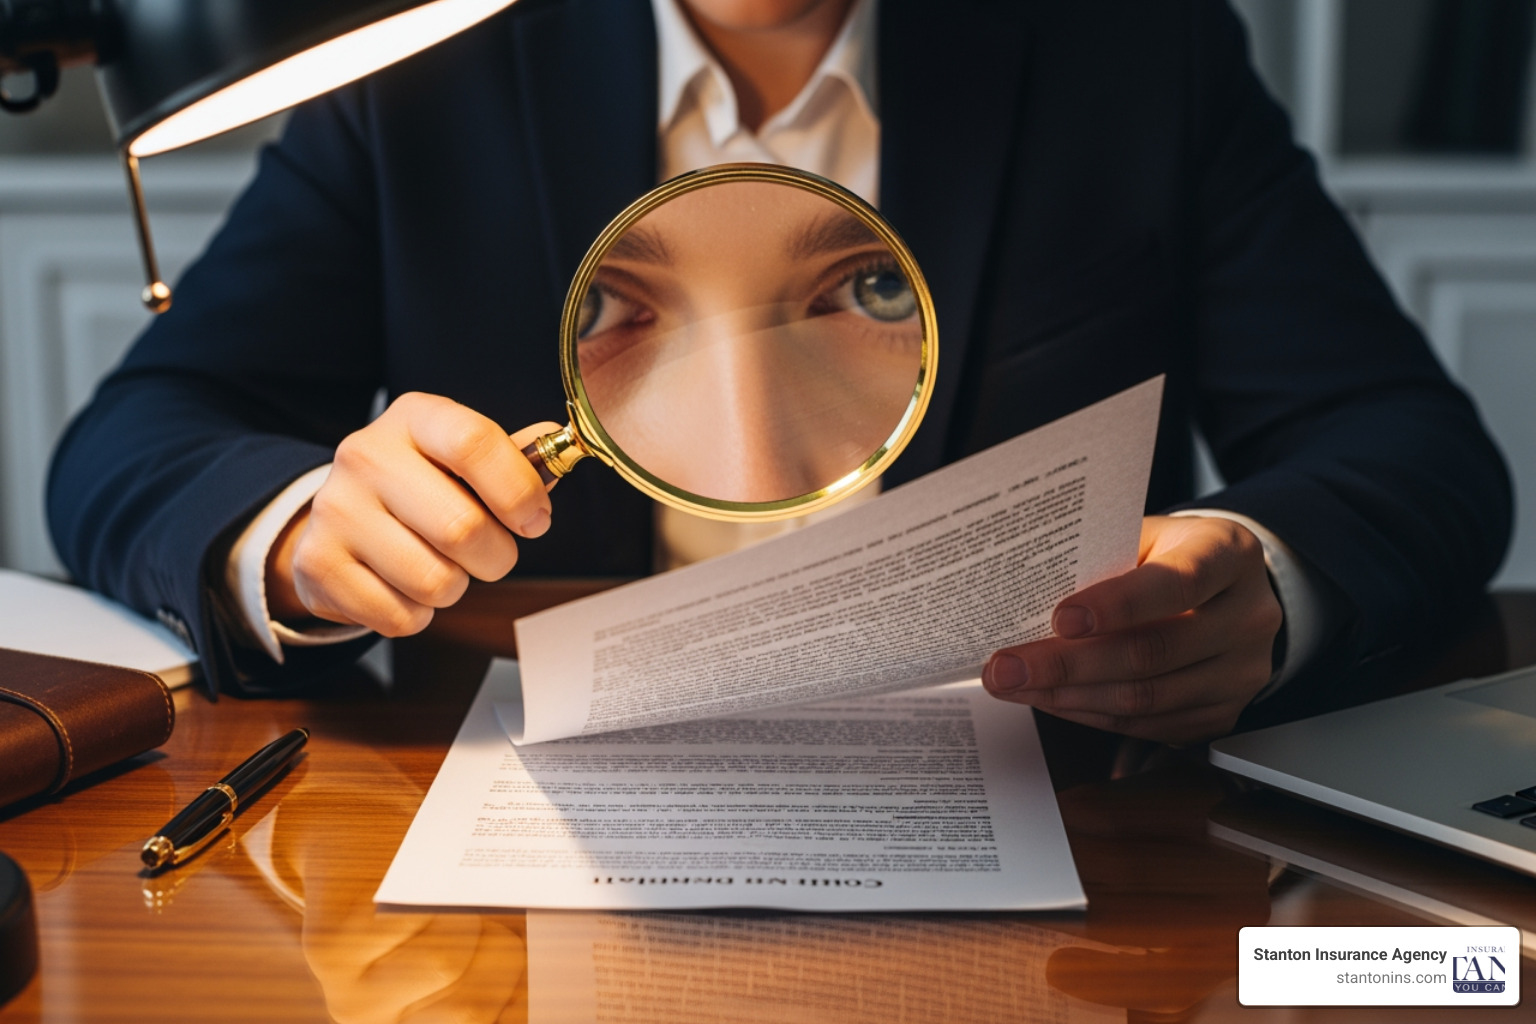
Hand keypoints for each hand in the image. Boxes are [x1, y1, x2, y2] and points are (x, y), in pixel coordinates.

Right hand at [267, 392, 558, 636]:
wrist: (336, 519)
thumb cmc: (419, 487)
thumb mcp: (460, 458)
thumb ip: (513, 459)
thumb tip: (557, 450)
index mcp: (414, 418)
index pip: (474, 443)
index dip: (519, 491)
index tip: (534, 520)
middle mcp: (366, 455)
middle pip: (462, 528)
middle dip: (496, 556)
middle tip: (489, 553)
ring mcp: (336, 510)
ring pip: (435, 581)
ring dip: (455, 588)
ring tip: (439, 566)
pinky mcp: (318, 565)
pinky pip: (400, 616)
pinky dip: (417, 614)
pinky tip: (403, 585)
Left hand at [982, 515, 1281, 742]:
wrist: (1227, 587)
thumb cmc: (1172, 555)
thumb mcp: (1146, 536)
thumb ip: (1102, 559)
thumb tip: (1024, 594)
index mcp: (1228, 554)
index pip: (1176, 582)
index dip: (1117, 605)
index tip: (1060, 619)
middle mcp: (1247, 616)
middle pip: (1153, 652)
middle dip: (1068, 664)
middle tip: (1008, 667)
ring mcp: (1241, 672)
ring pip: (1147, 699)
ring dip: (1070, 697)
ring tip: (1016, 686)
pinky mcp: (1223, 713)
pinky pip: (1148, 726)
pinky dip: (1091, 715)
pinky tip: (1053, 699)